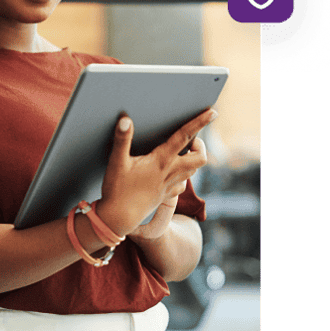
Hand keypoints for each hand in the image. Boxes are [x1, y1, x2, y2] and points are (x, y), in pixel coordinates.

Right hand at [95, 109, 214, 235]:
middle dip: (200, 146)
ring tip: (182, 151)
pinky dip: (183, 175)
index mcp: (161, 161)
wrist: (119, 218)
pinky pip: (182, 184)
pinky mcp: (166, 196)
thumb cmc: (117, 189)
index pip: (184, 137)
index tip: (212, 112)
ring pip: (193, 171)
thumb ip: (122, 139)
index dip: (199, 123)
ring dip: (192, 159)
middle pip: (200, 158)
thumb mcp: (117, 162)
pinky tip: (173, 173)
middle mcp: (170, 173)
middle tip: (190, 139)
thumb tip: (126, 119)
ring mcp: (170, 186)